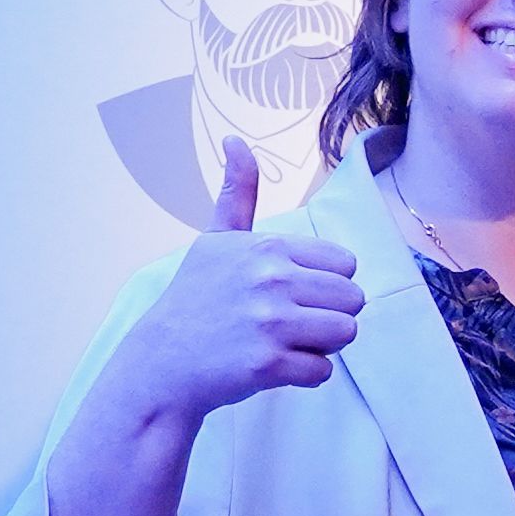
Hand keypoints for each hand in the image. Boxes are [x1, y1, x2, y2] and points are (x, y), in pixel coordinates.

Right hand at [98, 142, 363, 426]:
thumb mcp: (215, 241)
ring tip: (283, 343)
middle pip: (353, 298)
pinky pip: (324, 371)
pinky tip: (271, 367)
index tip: (290, 293)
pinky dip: (304, 375)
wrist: (161, 364)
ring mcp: (270, 322)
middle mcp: (271, 279)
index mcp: (267, 247)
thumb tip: (236, 141)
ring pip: (347, 333)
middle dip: (329, 315)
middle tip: (287, 323)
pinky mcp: (268, 363)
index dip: (325, 283)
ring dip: (321, 345)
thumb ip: (238, 194)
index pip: (346, 263)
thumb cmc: (195, 300)